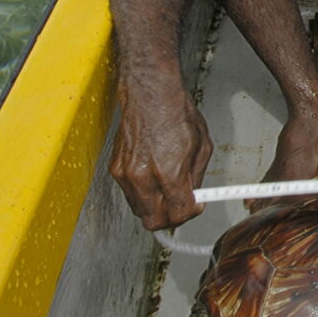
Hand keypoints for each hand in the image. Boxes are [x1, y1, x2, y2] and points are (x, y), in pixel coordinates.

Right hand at [110, 81, 212, 230]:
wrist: (150, 95)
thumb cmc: (176, 114)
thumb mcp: (201, 147)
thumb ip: (196, 178)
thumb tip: (194, 198)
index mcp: (168, 172)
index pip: (178, 213)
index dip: (190, 213)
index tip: (195, 205)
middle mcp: (143, 177)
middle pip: (154, 221)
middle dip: (170, 217)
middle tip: (181, 205)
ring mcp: (125, 174)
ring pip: (140, 210)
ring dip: (155, 207)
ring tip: (168, 189)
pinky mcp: (115, 169)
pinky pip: (130, 194)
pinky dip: (143, 193)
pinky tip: (154, 177)